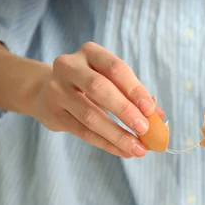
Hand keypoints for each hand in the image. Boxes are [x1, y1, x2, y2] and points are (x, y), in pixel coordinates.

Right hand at [29, 41, 163, 157]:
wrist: (44, 92)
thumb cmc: (88, 85)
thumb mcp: (110, 82)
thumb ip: (133, 96)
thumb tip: (160, 118)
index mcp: (90, 52)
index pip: (116, 68)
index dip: (134, 89)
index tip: (150, 110)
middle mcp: (69, 67)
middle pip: (99, 88)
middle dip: (125, 111)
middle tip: (144, 129)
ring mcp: (57, 90)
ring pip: (89, 115)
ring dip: (117, 134)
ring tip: (138, 148)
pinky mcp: (54, 114)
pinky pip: (83, 132)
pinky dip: (107, 144)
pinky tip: (124, 151)